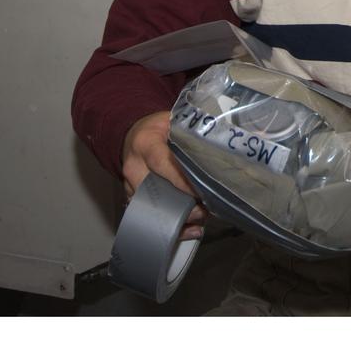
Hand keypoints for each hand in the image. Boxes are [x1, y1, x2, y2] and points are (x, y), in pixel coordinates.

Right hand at [122, 112, 206, 239]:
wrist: (132, 135)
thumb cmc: (157, 127)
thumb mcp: (171, 121)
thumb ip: (189, 132)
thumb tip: (219, 143)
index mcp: (146, 144)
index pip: (164, 165)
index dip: (183, 182)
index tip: (203, 194)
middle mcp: (134, 167)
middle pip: (157, 193)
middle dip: (182, 206)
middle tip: (205, 211)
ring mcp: (130, 185)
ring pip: (152, 210)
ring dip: (178, 220)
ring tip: (200, 222)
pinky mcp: (131, 197)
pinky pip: (148, 217)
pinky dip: (169, 226)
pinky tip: (189, 230)